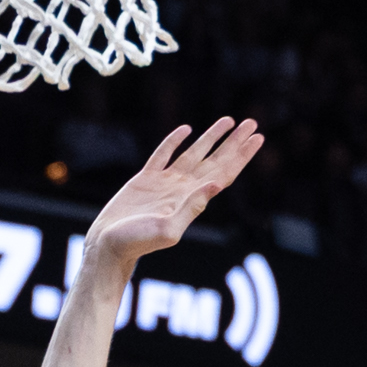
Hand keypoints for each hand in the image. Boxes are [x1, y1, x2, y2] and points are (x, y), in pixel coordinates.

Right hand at [84, 119, 264, 266]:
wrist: (108, 246)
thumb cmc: (137, 243)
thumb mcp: (168, 229)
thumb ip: (192, 208)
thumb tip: (216, 185)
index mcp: (192, 199)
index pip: (224, 173)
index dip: (241, 155)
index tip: (257, 137)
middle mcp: (183, 189)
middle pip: (216, 160)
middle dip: (234, 142)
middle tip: (252, 123)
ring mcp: (165, 183)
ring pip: (194, 153)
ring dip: (212, 137)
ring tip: (229, 120)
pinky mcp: (145, 179)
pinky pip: (163, 154)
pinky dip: (175, 140)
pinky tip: (186, 129)